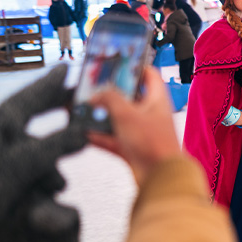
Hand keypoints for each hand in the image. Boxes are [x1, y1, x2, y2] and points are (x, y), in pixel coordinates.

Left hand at [0, 64, 86, 237]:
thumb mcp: (24, 163)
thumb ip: (57, 145)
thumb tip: (86, 132)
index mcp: (0, 123)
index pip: (30, 96)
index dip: (50, 82)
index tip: (67, 68)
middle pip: (30, 113)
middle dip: (54, 108)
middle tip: (76, 101)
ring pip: (32, 145)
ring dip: (52, 156)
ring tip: (65, 173)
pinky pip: (26, 166)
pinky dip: (41, 174)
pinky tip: (49, 190)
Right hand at [87, 66, 181, 186]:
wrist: (160, 178)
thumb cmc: (153, 144)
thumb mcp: (127, 114)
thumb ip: (110, 99)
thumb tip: (97, 94)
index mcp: (157, 99)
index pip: (149, 74)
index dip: (134, 66)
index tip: (116, 63)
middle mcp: (150, 113)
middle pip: (128, 97)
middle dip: (109, 93)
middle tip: (91, 87)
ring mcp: (141, 132)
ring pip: (118, 119)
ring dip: (100, 116)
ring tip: (81, 109)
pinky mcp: (133, 149)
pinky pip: (113, 139)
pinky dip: (99, 136)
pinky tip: (83, 133)